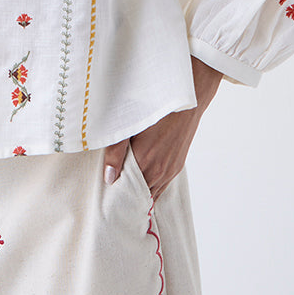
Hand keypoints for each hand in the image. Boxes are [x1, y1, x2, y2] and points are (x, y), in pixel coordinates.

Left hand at [102, 56, 221, 200]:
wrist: (188, 99)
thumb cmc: (156, 106)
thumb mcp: (130, 124)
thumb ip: (116, 151)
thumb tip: (109, 178)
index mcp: (145, 163)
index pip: (127, 192)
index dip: (115, 195)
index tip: (105, 194)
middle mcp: (159, 172)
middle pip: (139, 195)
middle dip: (126, 195)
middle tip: (111, 193)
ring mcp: (170, 170)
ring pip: (152, 192)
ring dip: (139, 191)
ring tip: (124, 188)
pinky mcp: (177, 165)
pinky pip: (162, 186)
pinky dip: (151, 187)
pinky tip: (142, 179)